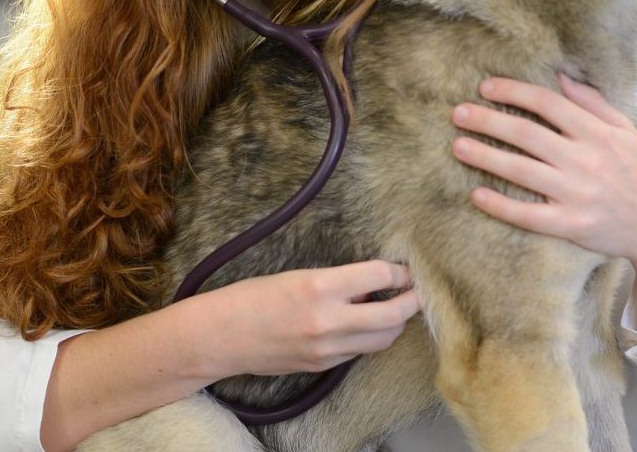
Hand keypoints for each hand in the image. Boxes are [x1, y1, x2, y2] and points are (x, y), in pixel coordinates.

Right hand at [196, 261, 419, 377]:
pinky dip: (370, 338)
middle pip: (393, 316)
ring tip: (395, 308)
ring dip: (395, 324)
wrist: (218, 337)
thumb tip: (374, 283)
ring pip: (382, 340)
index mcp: (318, 287)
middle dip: (412, 302)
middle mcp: (327, 320)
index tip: (406, 269)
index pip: (379, 276)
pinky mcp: (321, 367)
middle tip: (418, 291)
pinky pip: (359, 353)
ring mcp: (325, 349)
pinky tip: (365, 325)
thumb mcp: (297, 276)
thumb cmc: (251, 297)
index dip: (399, 272)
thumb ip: (338, 281)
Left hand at [450, 73, 636, 266]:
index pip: (548, 104)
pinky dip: (501, 205)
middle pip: (527, 134)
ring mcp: (577, 194)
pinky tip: (477, 194)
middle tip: (458, 114)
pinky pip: (529, 215)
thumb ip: (592, 102)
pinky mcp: (571, 225)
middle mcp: (585, 160)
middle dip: (488, 121)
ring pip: (521, 171)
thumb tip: (560, 76)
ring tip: (458, 146)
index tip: (486, 87)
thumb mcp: (624, 130)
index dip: (514, 92)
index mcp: (597, 133)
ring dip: (485, 157)